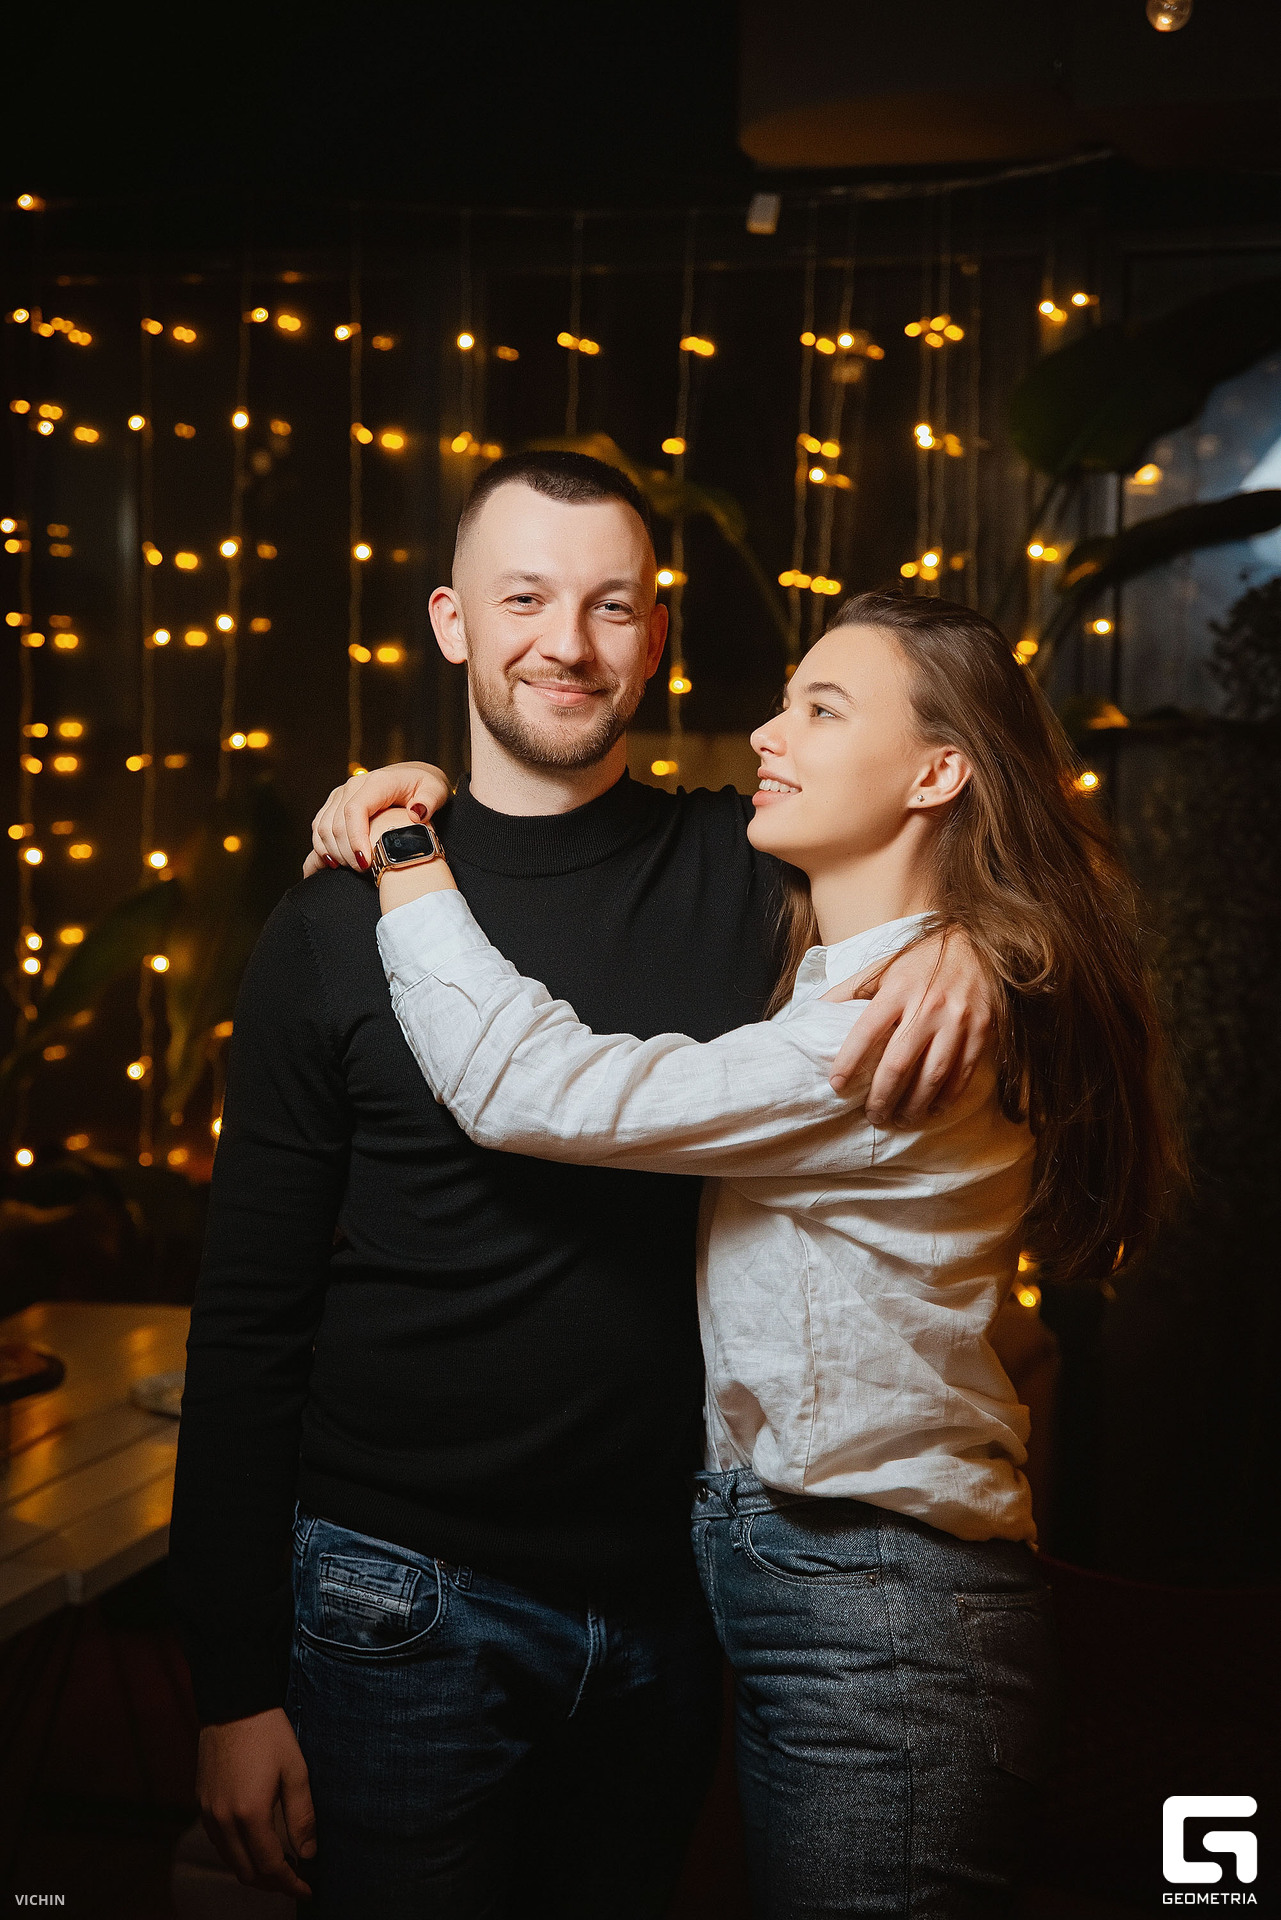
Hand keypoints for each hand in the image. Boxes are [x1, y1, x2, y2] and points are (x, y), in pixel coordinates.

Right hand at [197, 1706, 315, 1898]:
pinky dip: (237, 1852)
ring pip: (230, 1860)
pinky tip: (255, 1844)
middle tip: (295, 1880)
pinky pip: (219, 1842)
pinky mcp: (200, 1802)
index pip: (270, 1866)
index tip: (307, 1888)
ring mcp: (207, 1812)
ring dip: (253, 1870)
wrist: (234, 1702)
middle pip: (246, 1872)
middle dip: (272, 1883)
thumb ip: (302, 1817)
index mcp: (249, 1814)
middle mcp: (222, 1820)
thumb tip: (308, 1854)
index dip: (290, 1883)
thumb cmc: (269, 1733)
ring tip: (279, 1865)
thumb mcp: (296, 1771)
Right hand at [303, 761, 450, 876]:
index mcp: (377, 783)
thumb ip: (430, 800)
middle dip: (347, 853)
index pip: (355, 810)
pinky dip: (322, 848)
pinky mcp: (334, 804)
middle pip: (336, 823)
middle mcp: (353, 786)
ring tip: (355, 870)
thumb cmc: (426, 786)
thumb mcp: (436, 790)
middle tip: (366, 872)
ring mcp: (341, 795)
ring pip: (323, 828)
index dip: (355, 839)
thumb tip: (416, 812)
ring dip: (334, 853)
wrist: (413, 777)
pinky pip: (320, 827)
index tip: (366, 863)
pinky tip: (333, 865)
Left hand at [823, 929, 991, 1125]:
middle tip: (872, 1115)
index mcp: (898, 989)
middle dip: (882, 1096)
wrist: (977, 945)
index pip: (866, 1031)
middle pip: (899, 1062)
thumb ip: (850, 989)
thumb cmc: (921, 960)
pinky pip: (962, 1073)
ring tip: (900, 1119)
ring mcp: (957, 1020)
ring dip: (914, 1104)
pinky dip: (946, 1097)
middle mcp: (928, 1005)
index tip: (836, 1084)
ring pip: (932, 1075)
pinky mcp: (981, 1031)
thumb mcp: (882, 966)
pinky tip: (932, 1109)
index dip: (848, 1061)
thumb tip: (814, 1009)